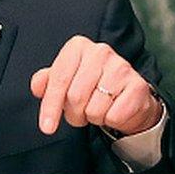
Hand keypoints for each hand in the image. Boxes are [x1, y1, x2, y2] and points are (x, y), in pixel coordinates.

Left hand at [30, 35, 161, 136]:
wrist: (128, 95)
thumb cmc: (92, 85)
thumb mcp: (66, 79)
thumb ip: (46, 81)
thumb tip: (37, 87)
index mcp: (78, 46)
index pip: (58, 79)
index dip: (50, 106)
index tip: (46, 127)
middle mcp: (100, 52)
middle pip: (75, 96)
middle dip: (74, 114)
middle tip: (79, 112)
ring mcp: (121, 67)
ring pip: (94, 109)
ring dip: (93, 117)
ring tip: (98, 107)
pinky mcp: (137, 86)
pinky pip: (113, 116)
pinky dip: (110, 120)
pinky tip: (113, 109)